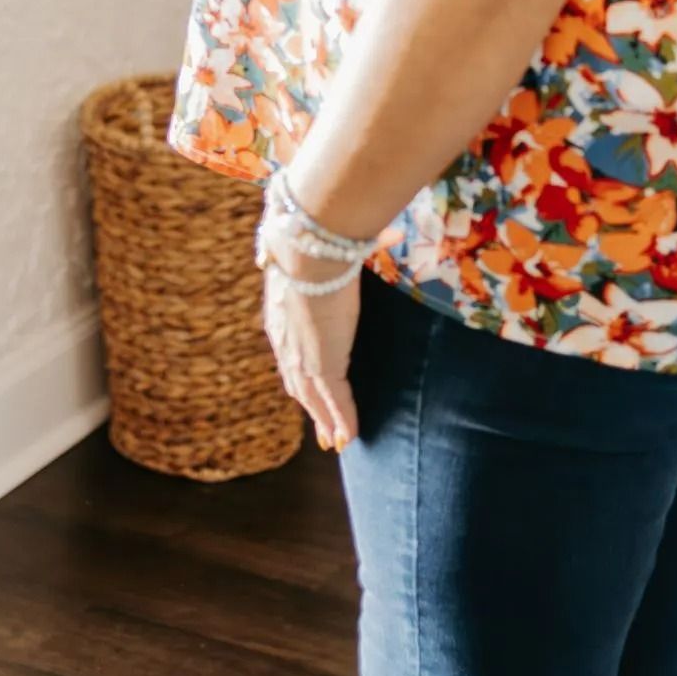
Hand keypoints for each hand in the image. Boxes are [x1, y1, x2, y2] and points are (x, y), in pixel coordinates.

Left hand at [262, 249, 360, 451]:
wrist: (309, 248)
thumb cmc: (319, 241)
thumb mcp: (329, 251)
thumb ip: (357, 247)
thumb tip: (394, 234)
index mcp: (282, 314)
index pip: (291, 353)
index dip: (300, 374)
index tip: (307, 390)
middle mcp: (286, 341)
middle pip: (298, 384)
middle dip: (312, 409)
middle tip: (324, 432)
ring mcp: (303, 355)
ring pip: (314, 398)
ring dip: (327, 421)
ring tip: (338, 441)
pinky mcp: (323, 364)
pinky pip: (336, 400)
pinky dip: (343, 419)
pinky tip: (351, 435)